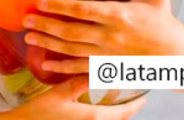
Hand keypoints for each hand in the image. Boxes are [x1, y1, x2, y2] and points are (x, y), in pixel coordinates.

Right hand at [3, 75, 146, 119]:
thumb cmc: (38, 114)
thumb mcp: (58, 94)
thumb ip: (79, 82)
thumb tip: (98, 69)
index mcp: (93, 117)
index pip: (124, 113)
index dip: (136, 105)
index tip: (145, 97)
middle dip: (128, 110)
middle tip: (134, 98)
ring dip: (116, 114)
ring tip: (118, 102)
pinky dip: (104, 117)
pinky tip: (97, 110)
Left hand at [21, 0, 183, 74]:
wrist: (177, 56)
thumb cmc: (164, 22)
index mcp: (121, 15)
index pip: (85, 10)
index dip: (62, 6)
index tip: (42, 1)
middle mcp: (112, 36)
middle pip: (73, 32)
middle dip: (47, 25)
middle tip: (26, 19)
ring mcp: (108, 54)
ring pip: (72, 51)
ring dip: (48, 44)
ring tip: (28, 37)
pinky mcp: (108, 67)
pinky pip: (81, 70)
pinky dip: (62, 68)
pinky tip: (45, 64)